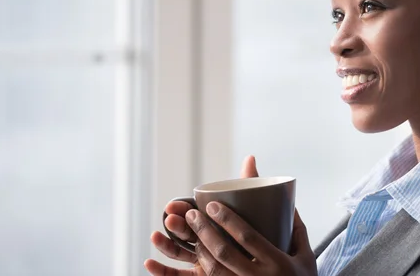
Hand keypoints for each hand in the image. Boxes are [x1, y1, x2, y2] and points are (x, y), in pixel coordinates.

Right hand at [145, 156, 259, 274]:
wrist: (270, 257)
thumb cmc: (265, 234)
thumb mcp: (258, 211)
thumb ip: (251, 187)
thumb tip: (251, 157)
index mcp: (215, 222)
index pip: (195, 214)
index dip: (182, 209)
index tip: (172, 205)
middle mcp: (208, 241)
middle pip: (188, 233)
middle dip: (176, 225)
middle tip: (169, 217)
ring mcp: (205, 260)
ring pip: (180, 253)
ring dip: (165, 244)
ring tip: (155, 236)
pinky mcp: (203, 275)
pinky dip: (162, 271)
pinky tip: (149, 263)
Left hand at [185, 203, 316, 275]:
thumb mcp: (306, 258)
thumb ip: (297, 231)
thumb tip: (289, 203)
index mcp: (277, 263)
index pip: (247, 237)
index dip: (227, 220)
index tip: (212, 205)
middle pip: (225, 252)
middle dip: (205, 230)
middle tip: (192, 214)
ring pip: (214, 270)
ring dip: (200, 249)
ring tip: (191, 233)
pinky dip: (202, 269)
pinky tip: (197, 257)